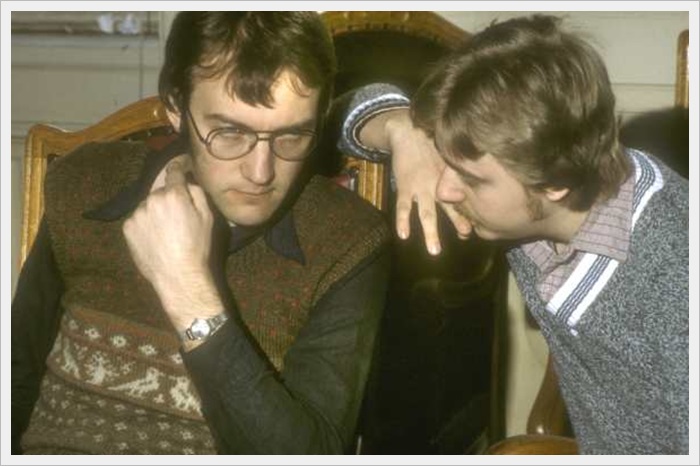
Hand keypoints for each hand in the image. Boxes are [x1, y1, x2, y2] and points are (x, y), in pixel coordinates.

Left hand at [123, 155, 221, 328]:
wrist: (178, 275)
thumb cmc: (197, 247)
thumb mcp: (208, 218)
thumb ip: (197, 193)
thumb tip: (188, 181)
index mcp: (174, 194)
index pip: (174, 171)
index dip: (179, 165)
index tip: (181, 164)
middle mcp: (152, 199)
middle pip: (161, 191)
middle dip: (169, 198)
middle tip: (178, 215)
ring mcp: (137, 213)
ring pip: (148, 205)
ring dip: (155, 211)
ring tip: (166, 231)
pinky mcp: (128, 227)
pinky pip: (138, 219)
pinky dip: (145, 224)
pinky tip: (155, 238)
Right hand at [384, 110, 471, 254]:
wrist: (408, 131)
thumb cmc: (430, 145)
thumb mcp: (450, 156)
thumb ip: (460, 171)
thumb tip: (479, 181)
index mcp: (449, 180)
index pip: (463, 199)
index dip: (471, 212)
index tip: (479, 225)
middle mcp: (437, 186)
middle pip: (450, 208)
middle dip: (459, 223)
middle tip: (466, 236)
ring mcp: (420, 188)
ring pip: (427, 213)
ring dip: (431, 232)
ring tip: (434, 251)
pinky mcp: (404, 186)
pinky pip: (403, 207)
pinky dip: (402, 221)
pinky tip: (404, 235)